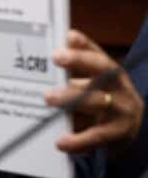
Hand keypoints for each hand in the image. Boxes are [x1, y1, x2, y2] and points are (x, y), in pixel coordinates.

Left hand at [44, 29, 143, 156]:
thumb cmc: (102, 98)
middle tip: (55, 57)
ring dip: (72, 98)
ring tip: (48, 97)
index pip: (98, 54)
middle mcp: (120, 88)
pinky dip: (79, 140)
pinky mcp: (118, 134)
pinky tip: (61, 142)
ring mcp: (122, 110)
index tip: (69, 35)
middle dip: (80, 61)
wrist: (130, 129)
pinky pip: (98, 136)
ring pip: (99, 101)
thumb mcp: (91, 80)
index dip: (85, 45)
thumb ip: (74, 67)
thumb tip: (52, 48)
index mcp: (110, 72)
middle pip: (103, 71)